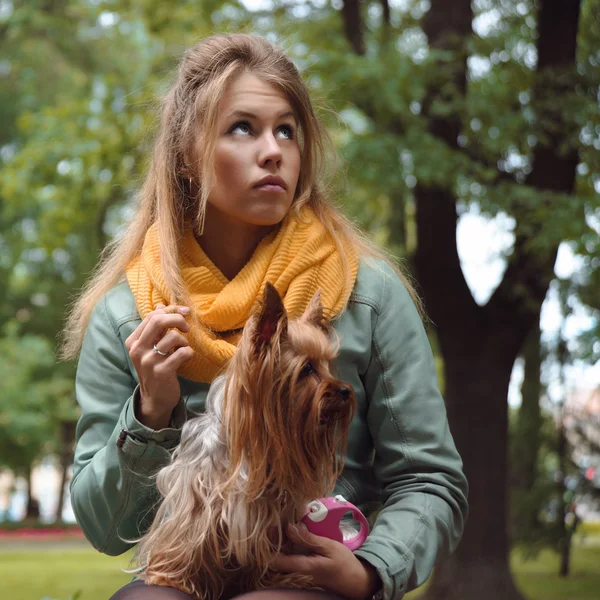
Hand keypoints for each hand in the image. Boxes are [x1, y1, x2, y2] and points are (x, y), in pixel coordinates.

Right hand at [125, 303, 193, 428]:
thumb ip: (155, 328)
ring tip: (182, 350)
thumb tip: (161, 306)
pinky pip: (182, 353)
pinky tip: (185, 358)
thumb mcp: (151, 347)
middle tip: (187, 328)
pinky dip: (188, 352)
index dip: (172, 310)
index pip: (153, 315)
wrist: (155, 398)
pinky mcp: (161, 371)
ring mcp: (148, 361)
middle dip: (178, 319)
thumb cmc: (156, 368)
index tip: (185, 313)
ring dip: (184, 341)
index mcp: (133, 341)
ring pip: (174, 337)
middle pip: (159, 320)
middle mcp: (137, 349)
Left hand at [271, 523, 380, 599]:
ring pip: (280, 563)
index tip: (269, 528)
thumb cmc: (344, 563)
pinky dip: (286, 551)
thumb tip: (289, 527)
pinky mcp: (302, 577)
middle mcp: (298, 576)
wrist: (356, 582)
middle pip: (275, 562)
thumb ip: (308, 538)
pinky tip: (290, 539)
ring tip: (280, 529)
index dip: (268, 545)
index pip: (276, 561)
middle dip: (271, 544)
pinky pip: (288, 564)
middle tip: (274, 525)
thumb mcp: (329, 546)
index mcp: (304, 568)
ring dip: (278, 546)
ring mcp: (299, 578)